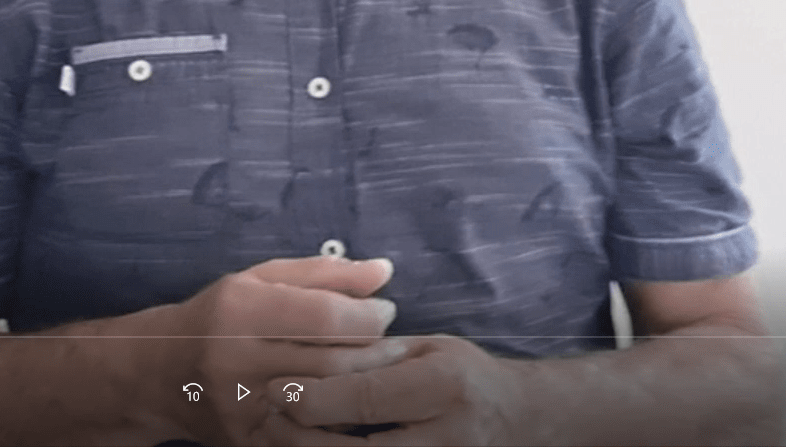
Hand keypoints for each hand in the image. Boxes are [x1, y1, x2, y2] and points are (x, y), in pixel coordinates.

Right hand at [156, 256, 407, 446]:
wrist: (159, 374)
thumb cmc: (219, 315)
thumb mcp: (261, 280)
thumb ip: (323, 274)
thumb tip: (383, 272)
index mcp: (242, 311)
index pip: (326, 318)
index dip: (368, 317)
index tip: (384, 312)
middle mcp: (238, 361)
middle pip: (331, 364)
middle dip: (375, 354)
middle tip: (394, 346)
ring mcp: (242, 409)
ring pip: (326, 404)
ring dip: (363, 388)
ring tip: (379, 373)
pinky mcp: (248, 441)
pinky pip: (309, 434)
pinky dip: (338, 420)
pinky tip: (349, 404)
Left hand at [260, 334, 533, 445]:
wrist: (521, 420)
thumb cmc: (467, 375)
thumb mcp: (426, 349)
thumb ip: (371, 354)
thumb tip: (308, 355)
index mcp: (445, 386)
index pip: (364, 399)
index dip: (312, 397)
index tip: (274, 387)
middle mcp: (447, 437)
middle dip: (300, 438)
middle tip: (264, 420)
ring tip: (277, 438)